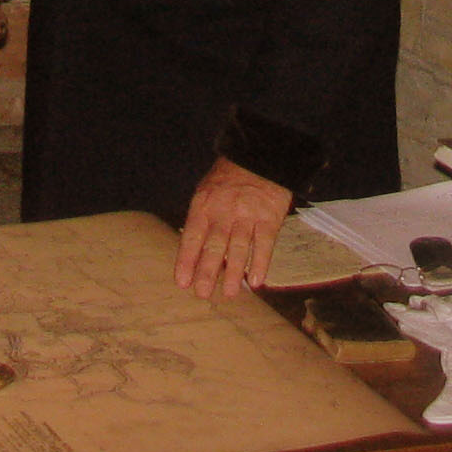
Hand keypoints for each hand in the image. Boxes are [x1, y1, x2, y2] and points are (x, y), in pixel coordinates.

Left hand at [175, 156, 293, 296]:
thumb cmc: (228, 180)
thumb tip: (192, 255)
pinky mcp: (269, 217)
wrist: (259, 157)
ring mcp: (247, 214)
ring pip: (238, 247)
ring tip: (228, 293)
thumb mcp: (206, 192)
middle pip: (214, 245)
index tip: (182, 282)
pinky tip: (256, 281)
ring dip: (233, 273)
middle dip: (207, 272)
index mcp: (204, 205)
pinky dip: (260, 263)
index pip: (192, 237)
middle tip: (202, 294)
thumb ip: (200, 221)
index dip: (186, 260)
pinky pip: (264, 243)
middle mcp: (224, 211)